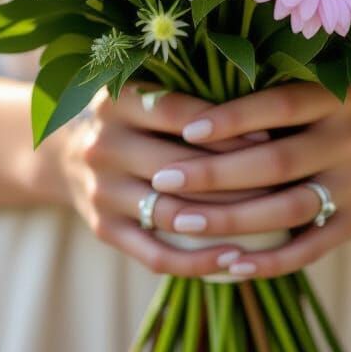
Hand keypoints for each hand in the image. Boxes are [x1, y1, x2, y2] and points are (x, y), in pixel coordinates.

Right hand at [38, 83, 268, 276]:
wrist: (65, 152)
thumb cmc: (131, 115)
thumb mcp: (145, 89)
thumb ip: (189, 91)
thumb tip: (264, 101)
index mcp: (115, 102)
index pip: (179, 114)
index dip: (227, 127)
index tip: (272, 136)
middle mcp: (103, 146)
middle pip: (180, 167)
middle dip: (238, 176)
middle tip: (285, 182)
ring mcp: (102, 192)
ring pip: (174, 213)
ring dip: (227, 220)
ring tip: (271, 220)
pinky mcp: (105, 230)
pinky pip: (157, 254)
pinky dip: (199, 261)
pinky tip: (237, 258)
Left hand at [141, 83, 350, 278]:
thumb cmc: (345, 106)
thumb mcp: (325, 85)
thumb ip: (276, 93)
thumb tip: (193, 103)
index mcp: (341, 94)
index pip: (281, 105)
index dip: (233, 117)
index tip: (186, 128)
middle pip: (277, 161)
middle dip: (215, 173)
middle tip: (164, 179)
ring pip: (288, 208)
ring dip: (230, 219)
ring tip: (181, 220)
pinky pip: (310, 248)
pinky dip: (269, 260)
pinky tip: (228, 263)